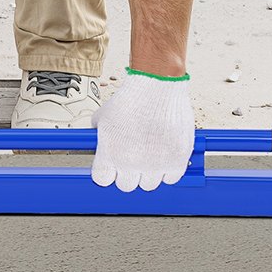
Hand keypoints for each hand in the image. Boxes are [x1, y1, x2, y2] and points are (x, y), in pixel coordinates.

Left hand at [91, 71, 194, 190]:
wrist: (157, 86)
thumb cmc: (131, 99)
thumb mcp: (103, 116)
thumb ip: (98, 136)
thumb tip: (95, 145)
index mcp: (109, 155)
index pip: (102, 180)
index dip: (107, 171)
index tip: (112, 165)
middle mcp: (131, 164)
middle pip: (126, 185)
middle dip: (127, 173)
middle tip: (132, 158)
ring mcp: (155, 165)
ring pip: (149, 184)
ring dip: (148, 173)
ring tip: (149, 154)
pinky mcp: (177, 161)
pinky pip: (171, 178)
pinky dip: (168, 170)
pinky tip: (164, 155)